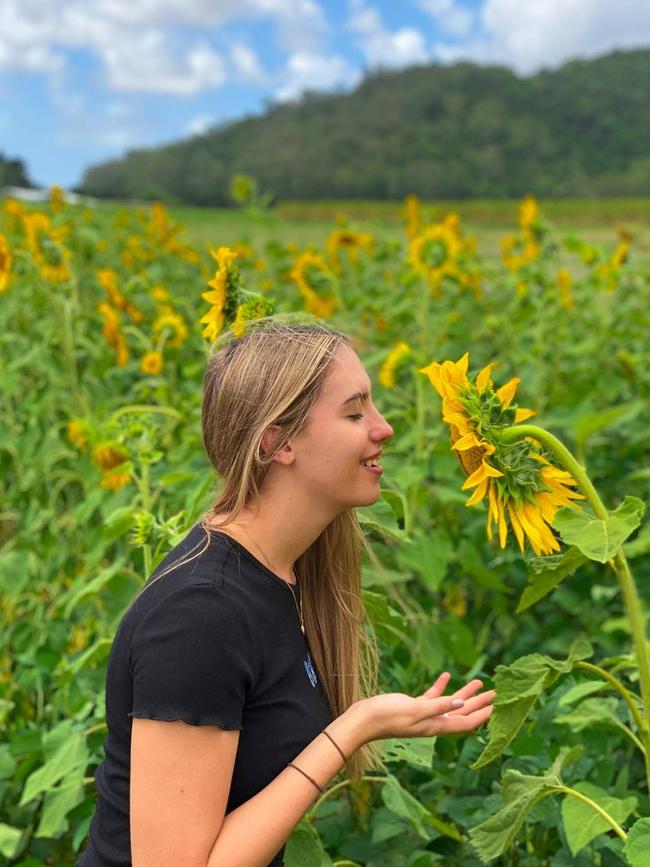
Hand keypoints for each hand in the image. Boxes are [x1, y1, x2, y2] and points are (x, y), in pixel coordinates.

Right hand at [353, 672, 494, 744]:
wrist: (363, 719)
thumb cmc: (387, 716)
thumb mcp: (415, 709)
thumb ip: (437, 706)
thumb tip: (461, 704)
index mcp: (436, 726)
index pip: (466, 722)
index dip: (484, 715)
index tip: (500, 707)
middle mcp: (433, 722)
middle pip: (463, 713)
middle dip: (481, 703)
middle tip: (498, 692)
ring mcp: (423, 714)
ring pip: (450, 704)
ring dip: (465, 693)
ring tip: (480, 681)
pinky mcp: (413, 706)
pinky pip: (433, 696)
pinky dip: (442, 687)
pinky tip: (446, 675)